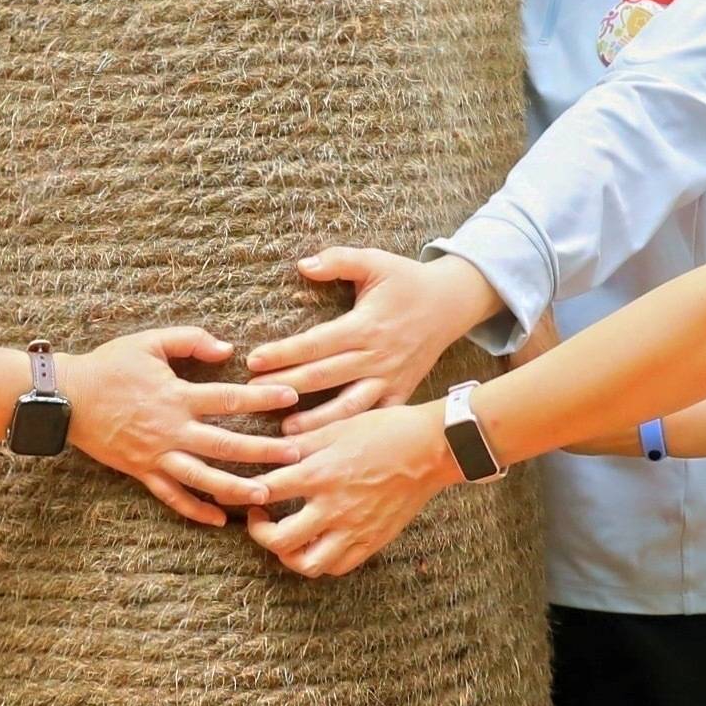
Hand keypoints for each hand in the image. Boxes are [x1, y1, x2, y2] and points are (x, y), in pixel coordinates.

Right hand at [61, 328, 304, 528]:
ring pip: (203, 477)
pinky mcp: (142, 472)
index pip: (229, 398)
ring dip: (236, 488)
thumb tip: (226, 348)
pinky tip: (220, 519)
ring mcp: (157, 455)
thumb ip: (189, 341)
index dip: (263, 397)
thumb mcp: (149, 341)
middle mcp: (171, 429)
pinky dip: (196, 510)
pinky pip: (172, 496)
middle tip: (295, 456)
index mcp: (176, 396)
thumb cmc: (109, 365)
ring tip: (266, 494)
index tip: (292, 398)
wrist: (67, 397)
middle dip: (263, 452)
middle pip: (225, 444)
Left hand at [246, 402, 460, 578]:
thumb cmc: (386, 430)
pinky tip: (316, 543)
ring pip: (308, 564)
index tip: (241, 489)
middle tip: (259, 518)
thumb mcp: (338, 427)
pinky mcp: (372, 541)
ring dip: (288, 555)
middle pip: (279, 540)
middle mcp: (333, 507)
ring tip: (285, 538)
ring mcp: (354, 529)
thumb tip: (271, 447)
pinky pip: (338, 566)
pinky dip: (320, 561)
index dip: (244, 493)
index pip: (266, 492)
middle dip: (259, 533)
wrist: (432, 449)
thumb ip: (301, 442)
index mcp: (320, 473)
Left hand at [248, 249, 501, 432]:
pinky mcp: (400, 394)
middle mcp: (376, 356)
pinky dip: (352, 431)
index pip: (317, 342)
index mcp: (365, 325)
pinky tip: (329, 444)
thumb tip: (303, 265)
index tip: (254, 361)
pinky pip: (374, 416)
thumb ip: (339, 260)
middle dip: (287, 386)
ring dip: (317, 420)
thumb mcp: (375, 261)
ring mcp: (389, 379)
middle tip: (252, 396)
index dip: (284, 352)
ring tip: (286, 432)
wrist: (453, 303)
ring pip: (348, 405)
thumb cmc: (407, 281)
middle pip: (325, 376)